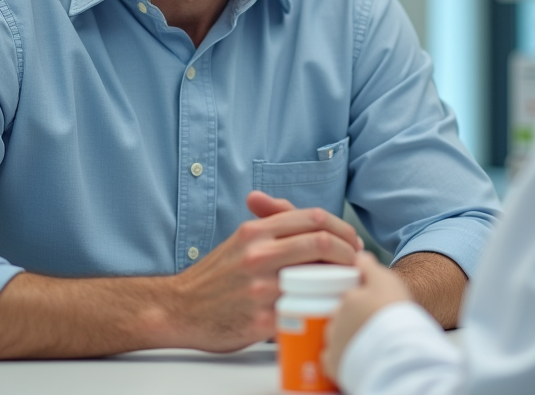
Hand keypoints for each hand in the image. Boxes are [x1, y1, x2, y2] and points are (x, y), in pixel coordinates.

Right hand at [163, 192, 362, 351]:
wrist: (177, 309)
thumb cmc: (214, 276)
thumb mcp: (241, 239)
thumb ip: (273, 223)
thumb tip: (303, 213)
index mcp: (255, 232)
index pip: (313, 218)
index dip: (342, 229)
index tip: (352, 242)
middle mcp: (258, 255)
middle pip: (321, 242)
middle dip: (349, 252)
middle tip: (357, 263)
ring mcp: (260, 288)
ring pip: (317, 277)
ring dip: (340, 281)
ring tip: (348, 285)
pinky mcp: (261, 320)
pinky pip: (302, 311)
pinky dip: (320, 309)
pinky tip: (327, 310)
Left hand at [322, 252, 412, 381]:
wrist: (396, 351)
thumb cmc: (392, 313)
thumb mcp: (385, 280)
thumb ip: (369, 267)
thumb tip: (358, 256)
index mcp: (346, 298)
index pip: (348, 296)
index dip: (359, 300)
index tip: (371, 306)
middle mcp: (335, 319)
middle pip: (339, 316)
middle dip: (350, 319)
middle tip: (371, 325)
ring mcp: (333, 342)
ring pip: (334, 337)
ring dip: (345, 338)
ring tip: (365, 344)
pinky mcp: (333, 366)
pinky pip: (330, 359)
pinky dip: (339, 358)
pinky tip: (353, 357)